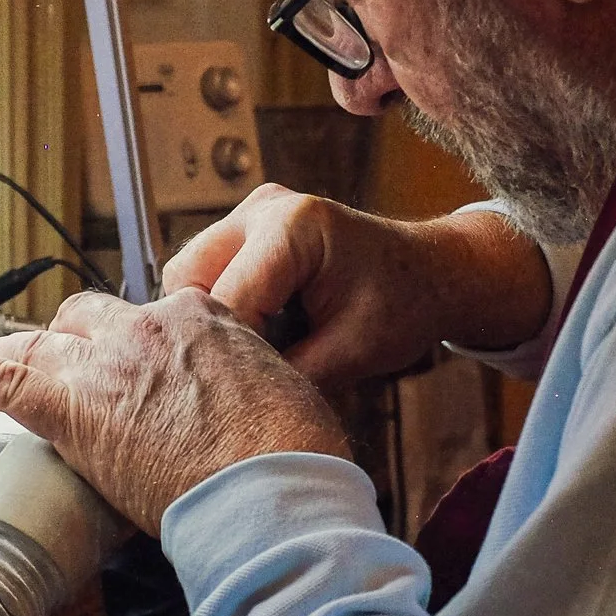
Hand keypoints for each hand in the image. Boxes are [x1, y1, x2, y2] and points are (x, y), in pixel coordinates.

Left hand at [0, 289, 351, 533]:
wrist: (273, 492)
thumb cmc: (295, 456)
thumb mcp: (290, 394)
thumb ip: (256, 385)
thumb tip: (257, 404)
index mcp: (205, 316)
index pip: (160, 317)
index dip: (149, 348)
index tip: (153, 372)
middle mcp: (149, 327)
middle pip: (95, 319)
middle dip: (85, 343)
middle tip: (84, 376)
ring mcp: (105, 365)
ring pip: (49, 343)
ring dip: (29, 353)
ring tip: (0, 358)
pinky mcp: (70, 409)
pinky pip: (0, 375)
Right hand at [162, 184, 553, 386]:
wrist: (429, 272)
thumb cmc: (403, 306)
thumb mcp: (352, 353)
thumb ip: (289, 376)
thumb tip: (230, 407)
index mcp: (294, 227)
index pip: (224, 298)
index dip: (221, 354)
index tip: (227, 399)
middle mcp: (263, 208)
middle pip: (187, 278)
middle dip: (200, 333)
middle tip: (231, 379)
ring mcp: (252, 213)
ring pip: (187, 276)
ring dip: (204, 321)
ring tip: (243, 358)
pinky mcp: (246, 229)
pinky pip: (205, 273)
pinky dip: (215, 309)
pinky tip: (247, 339)